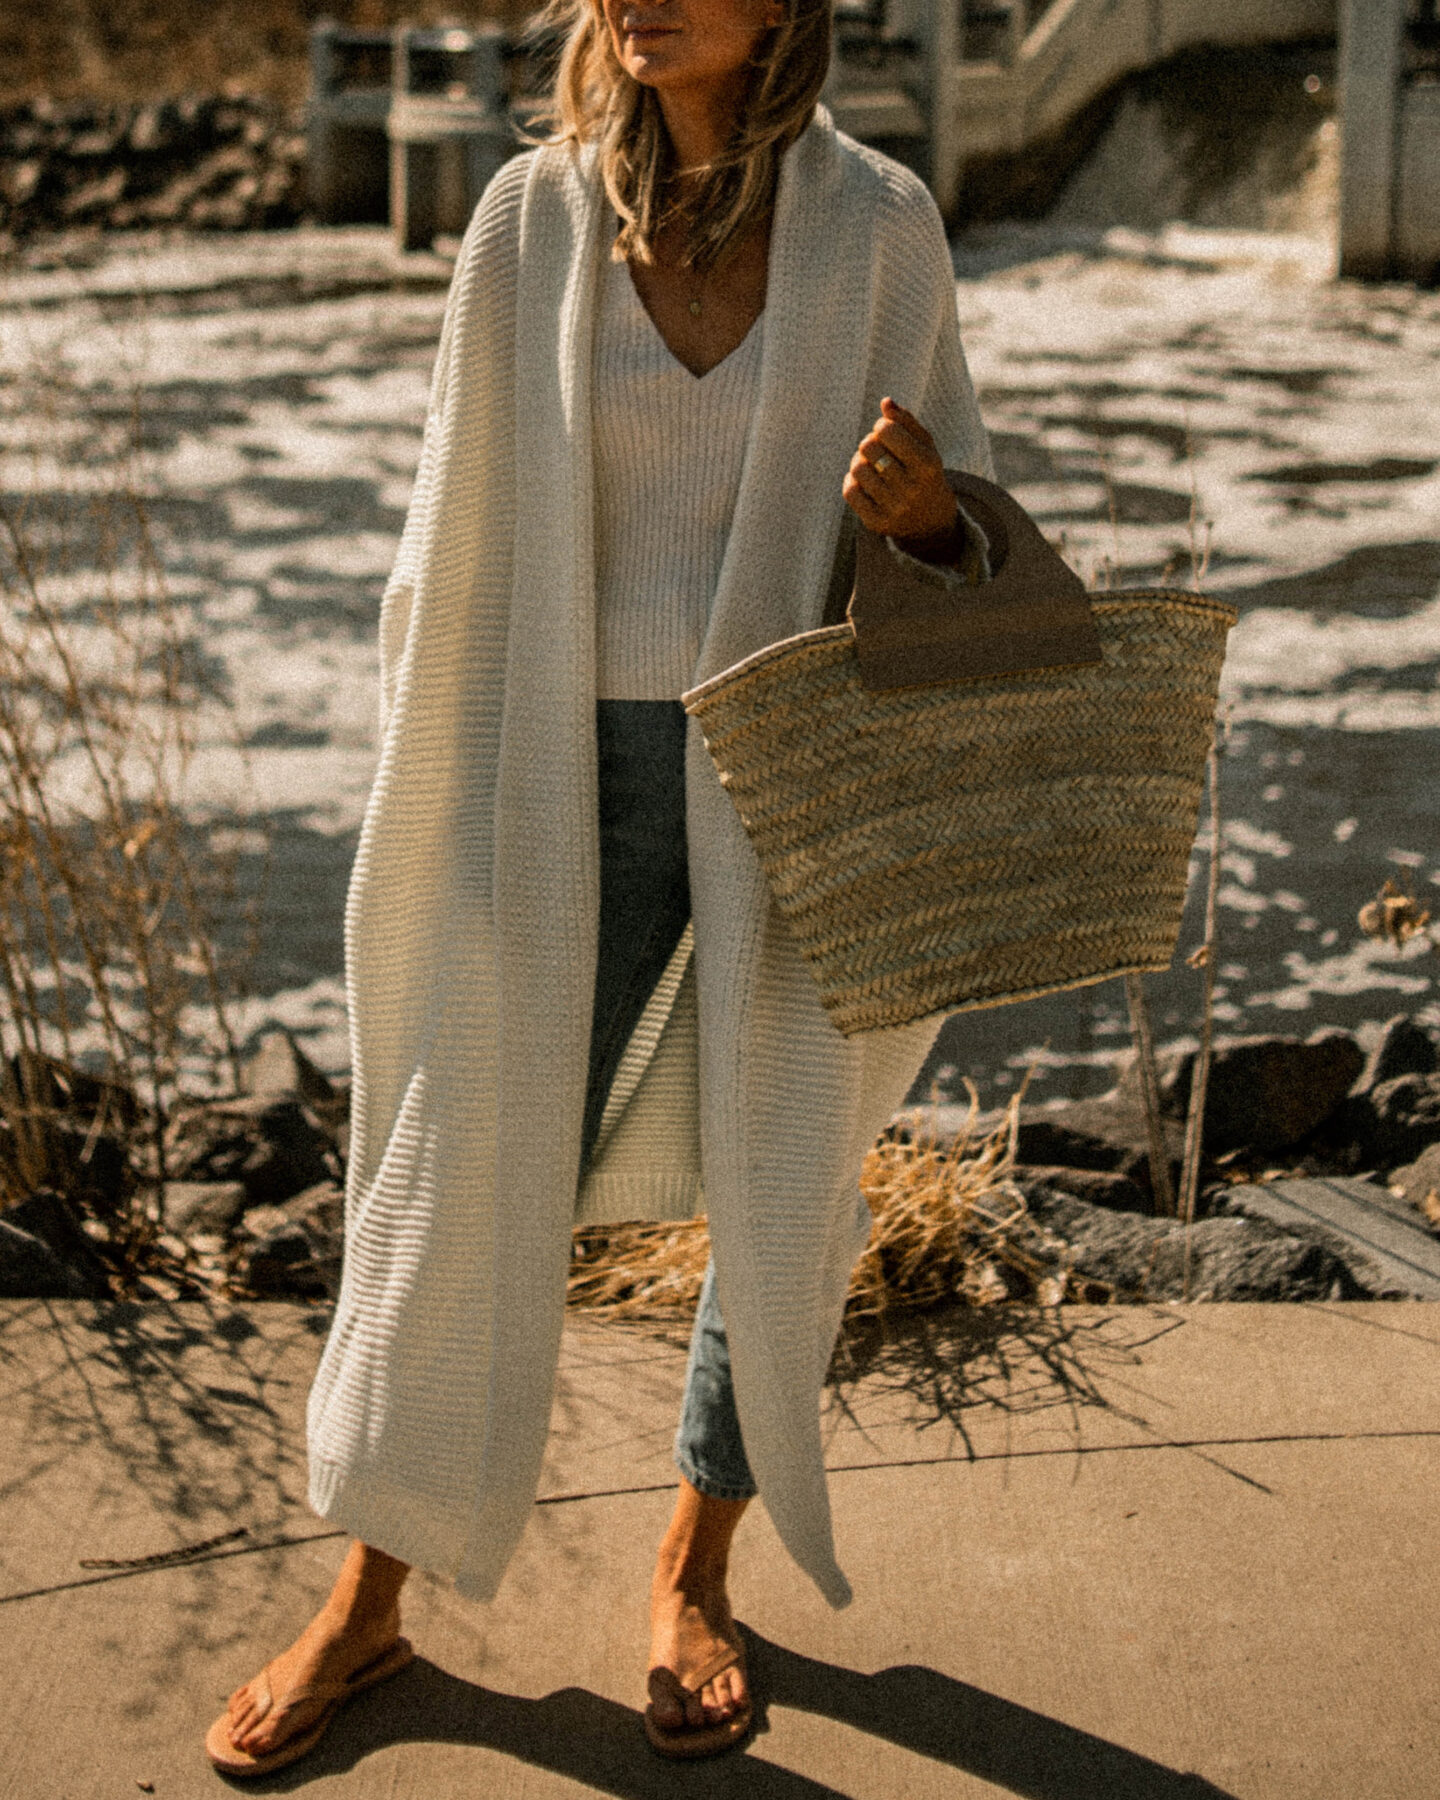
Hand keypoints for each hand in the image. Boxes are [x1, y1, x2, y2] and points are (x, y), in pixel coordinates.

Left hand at [842, 398, 958, 550]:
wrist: (931, 521)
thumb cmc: (925, 473)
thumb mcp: (925, 445)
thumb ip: (906, 421)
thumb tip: (886, 402)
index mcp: (928, 465)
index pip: (887, 431)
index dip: (881, 425)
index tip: (886, 432)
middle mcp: (912, 489)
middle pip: (868, 447)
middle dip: (869, 442)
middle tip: (877, 448)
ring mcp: (894, 509)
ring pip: (857, 469)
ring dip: (859, 460)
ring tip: (869, 463)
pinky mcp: (877, 523)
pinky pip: (850, 492)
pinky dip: (852, 481)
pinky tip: (863, 481)